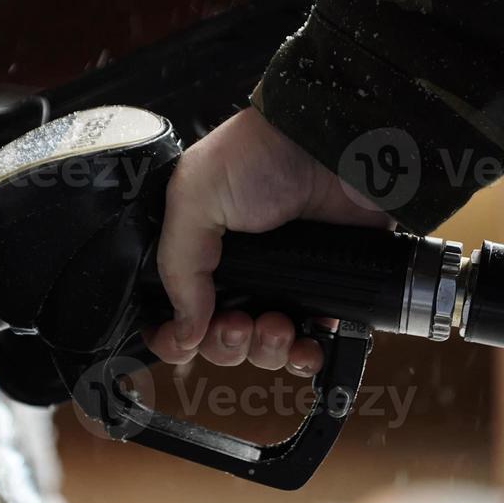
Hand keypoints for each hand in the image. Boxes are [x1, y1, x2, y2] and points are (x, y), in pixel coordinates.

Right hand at [143, 107, 393, 375]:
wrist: (331, 146)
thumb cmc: (261, 154)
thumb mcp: (194, 197)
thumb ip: (178, 266)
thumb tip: (182, 329)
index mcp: (198, 249)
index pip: (173, 311)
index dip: (173, 336)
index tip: (183, 340)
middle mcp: (238, 271)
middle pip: (218, 340)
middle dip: (225, 344)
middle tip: (238, 323)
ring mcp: (282, 283)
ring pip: (263, 349)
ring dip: (265, 351)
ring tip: (277, 324)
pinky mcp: (325, 290)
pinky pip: (311, 344)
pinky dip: (306, 355)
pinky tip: (306, 345)